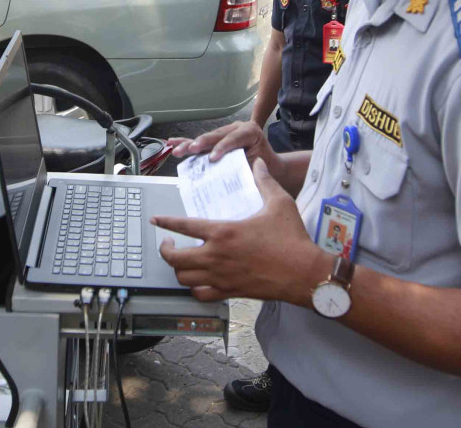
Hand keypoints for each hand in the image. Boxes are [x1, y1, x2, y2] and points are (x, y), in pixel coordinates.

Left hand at [152, 158, 322, 303]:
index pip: (184, 225)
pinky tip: (197, 282)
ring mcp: (221, 277)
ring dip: (177, 269)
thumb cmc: (292, 240)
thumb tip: (258, 165)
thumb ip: (265, 181)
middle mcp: (217, 256)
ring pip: (183, 278)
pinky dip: (194, 289)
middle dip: (164, 250)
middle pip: (174, 258)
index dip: (165, 222)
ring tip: (180, 261)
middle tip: (167, 243)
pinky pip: (201, 295)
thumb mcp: (279, 203)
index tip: (156, 220)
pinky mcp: (230, 292)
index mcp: (224, 232)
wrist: (304, 273)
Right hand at [168, 120, 277, 168]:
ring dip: (190, 144)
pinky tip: (173, 142)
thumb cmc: (265, 167)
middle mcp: (236, 128)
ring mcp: (225, 133)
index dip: (222, 147)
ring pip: (206, 138)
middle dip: (202, 143)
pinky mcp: (216, 140)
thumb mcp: (257, 167)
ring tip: (178, 149)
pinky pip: (200, 141)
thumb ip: (242, 167)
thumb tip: (226, 175)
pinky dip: (186, 142)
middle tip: (191, 149)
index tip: (213, 158)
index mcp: (250, 131)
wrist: (269, 165)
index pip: (234, 138)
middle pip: (217, 136)